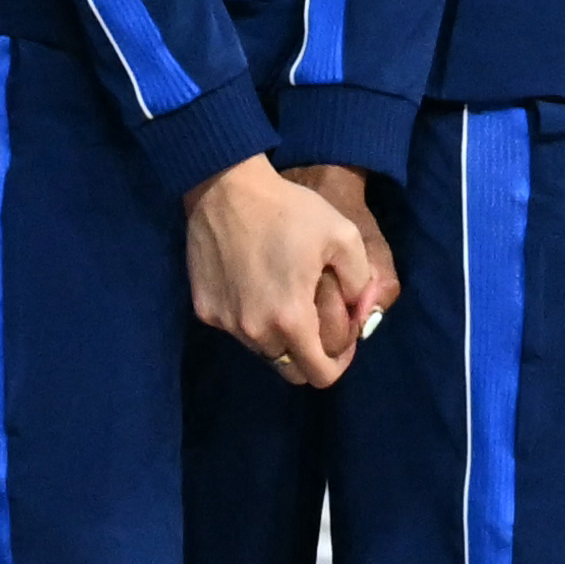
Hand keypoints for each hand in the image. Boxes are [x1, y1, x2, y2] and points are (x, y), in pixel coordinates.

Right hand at [183, 153, 386, 386]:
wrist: (225, 188)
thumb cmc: (288, 210)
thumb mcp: (343, 236)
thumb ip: (359, 281)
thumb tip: (357, 309)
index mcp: (292, 319)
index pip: (319, 375)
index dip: (339, 365)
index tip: (344, 344)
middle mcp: (256, 331)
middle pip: (289, 368)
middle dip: (308, 357)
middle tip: (315, 326)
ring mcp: (226, 323)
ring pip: (261, 350)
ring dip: (278, 337)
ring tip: (284, 300)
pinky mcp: (205, 310)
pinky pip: (235, 328)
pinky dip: (250, 318)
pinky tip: (254, 285)